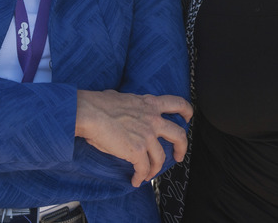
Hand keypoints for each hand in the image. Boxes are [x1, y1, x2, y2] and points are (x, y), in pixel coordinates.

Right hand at [75, 89, 192, 186]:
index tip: (187, 119)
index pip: (177, 104)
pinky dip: (141, 177)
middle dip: (182, 148)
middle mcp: (153, 119)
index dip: (186, 111)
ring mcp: (147, 135)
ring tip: (149, 175)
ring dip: (155, 169)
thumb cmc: (99, 104)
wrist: (90, 113)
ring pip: (161, 157)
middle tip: (179, 156)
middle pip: (179, 134)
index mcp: (149, 104)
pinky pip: (144, 169)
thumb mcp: (123, 97)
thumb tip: (123, 104)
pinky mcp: (137, 151)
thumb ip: (131, 103)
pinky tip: (136, 180)